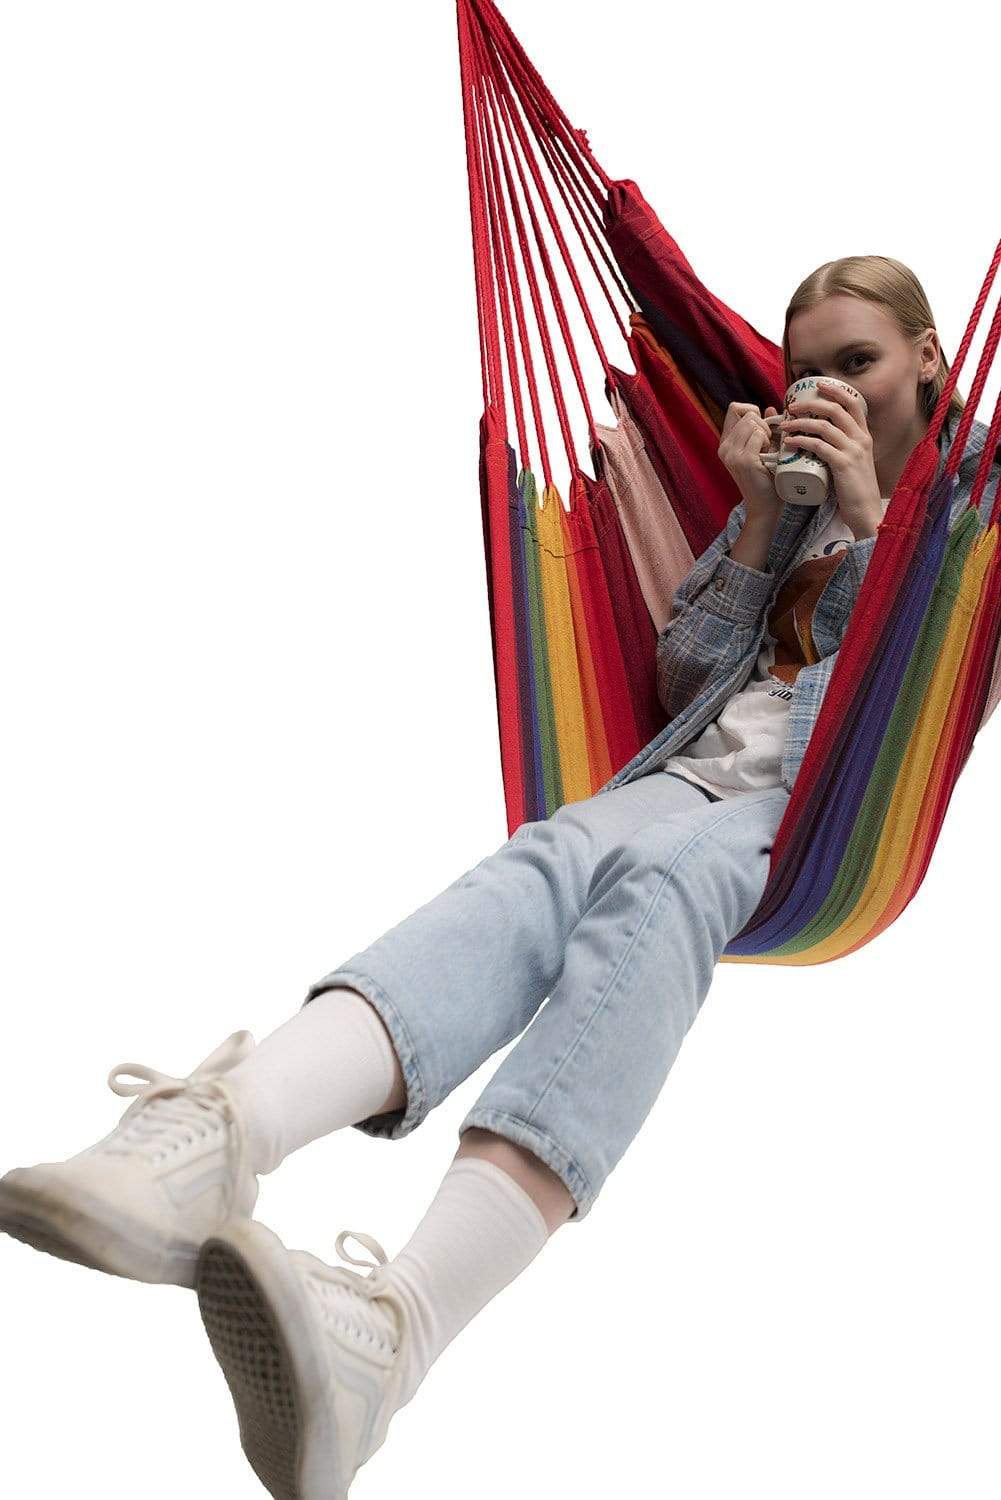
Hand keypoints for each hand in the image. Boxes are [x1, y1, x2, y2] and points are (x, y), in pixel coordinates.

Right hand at [718, 400, 784, 524]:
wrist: (765, 506)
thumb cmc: (767, 478)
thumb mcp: (763, 448)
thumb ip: (764, 428)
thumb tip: (771, 408)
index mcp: (726, 443)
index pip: (734, 408)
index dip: (752, 411)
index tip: (762, 428)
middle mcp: (724, 447)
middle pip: (747, 414)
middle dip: (763, 424)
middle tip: (768, 445)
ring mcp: (731, 454)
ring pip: (753, 422)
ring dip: (766, 433)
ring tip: (767, 451)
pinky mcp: (743, 460)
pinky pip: (758, 435)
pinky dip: (768, 441)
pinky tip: (768, 456)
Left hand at [780, 381, 882, 536]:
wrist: (866, 513)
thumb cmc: (855, 490)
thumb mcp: (853, 462)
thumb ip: (840, 448)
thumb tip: (819, 438)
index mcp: (864, 436)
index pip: (853, 403)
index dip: (835, 390)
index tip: (817, 385)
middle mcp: (861, 439)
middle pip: (836, 408)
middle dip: (811, 403)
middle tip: (792, 407)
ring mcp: (853, 451)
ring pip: (824, 425)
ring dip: (800, 422)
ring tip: (784, 425)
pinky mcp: (843, 464)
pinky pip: (818, 446)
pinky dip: (800, 441)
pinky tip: (788, 443)